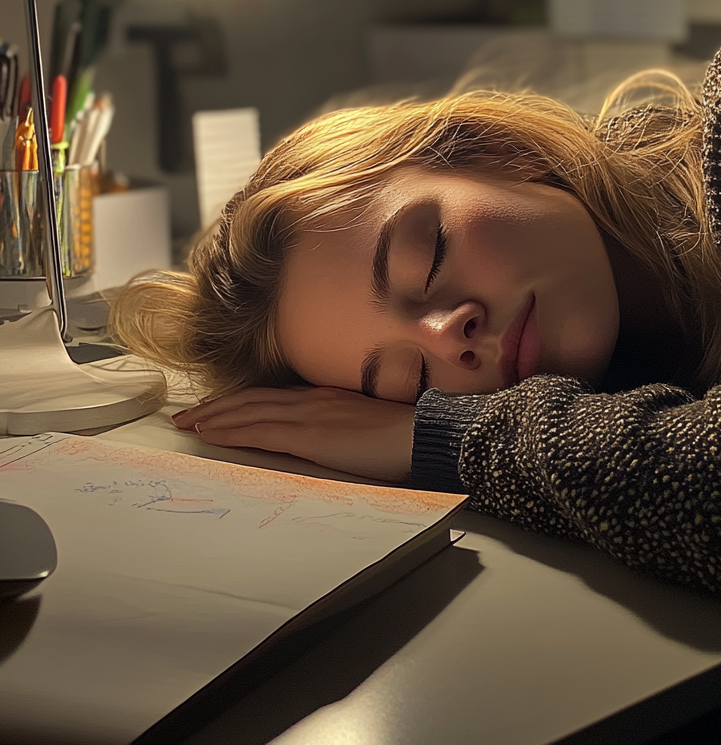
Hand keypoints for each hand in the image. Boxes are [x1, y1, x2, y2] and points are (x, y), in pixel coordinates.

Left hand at [171, 385, 414, 481]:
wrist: (420, 435)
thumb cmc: (402, 435)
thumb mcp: (364, 424)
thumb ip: (340, 426)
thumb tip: (326, 439)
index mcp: (325, 397)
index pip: (272, 396)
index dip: (241, 401)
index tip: (218, 408)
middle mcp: (311, 398)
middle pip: (252, 399)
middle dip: (217, 406)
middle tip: (186, 416)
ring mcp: (308, 414)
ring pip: (247, 411)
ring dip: (214, 416)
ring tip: (188, 424)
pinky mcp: (308, 434)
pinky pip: (258, 430)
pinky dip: (230, 430)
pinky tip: (211, 434)